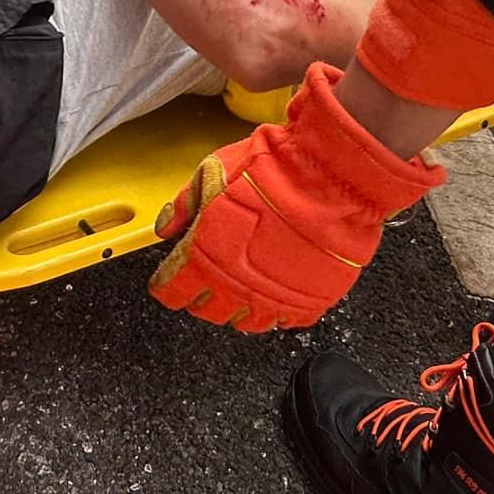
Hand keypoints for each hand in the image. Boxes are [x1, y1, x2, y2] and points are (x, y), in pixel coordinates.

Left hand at [149, 64, 443, 330]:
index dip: (168, 284)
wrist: (326, 175)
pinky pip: (288, 321)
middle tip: (210, 278)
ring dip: (242, 307)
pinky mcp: (309, 301)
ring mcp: (274, 299)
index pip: (172, 291)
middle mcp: (235, 288)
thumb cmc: (271, 171)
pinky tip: (281, 292)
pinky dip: (281, 310)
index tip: (170, 279)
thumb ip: (184, 204)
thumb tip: (166, 224)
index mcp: (203, 258)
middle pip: (208, 310)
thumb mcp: (211, 172)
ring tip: (246, 287)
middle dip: (203, 296)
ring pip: (248, 322)